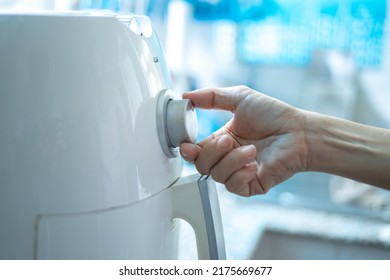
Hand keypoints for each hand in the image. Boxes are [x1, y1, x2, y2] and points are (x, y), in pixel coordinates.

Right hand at [180, 86, 308, 196]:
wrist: (299, 132)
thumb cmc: (274, 115)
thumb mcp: (240, 98)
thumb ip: (212, 96)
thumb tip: (186, 96)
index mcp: (222, 140)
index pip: (196, 150)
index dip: (188, 150)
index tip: (187, 145)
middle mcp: (227, 157)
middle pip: (201, 165)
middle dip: (212, 152)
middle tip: (229, 140)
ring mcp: (238, 172)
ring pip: (216, 175)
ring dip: (232, 161)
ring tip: (252, 150)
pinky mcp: (250, 185)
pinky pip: (233, 186)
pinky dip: (241, 174)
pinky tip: (255, 164)